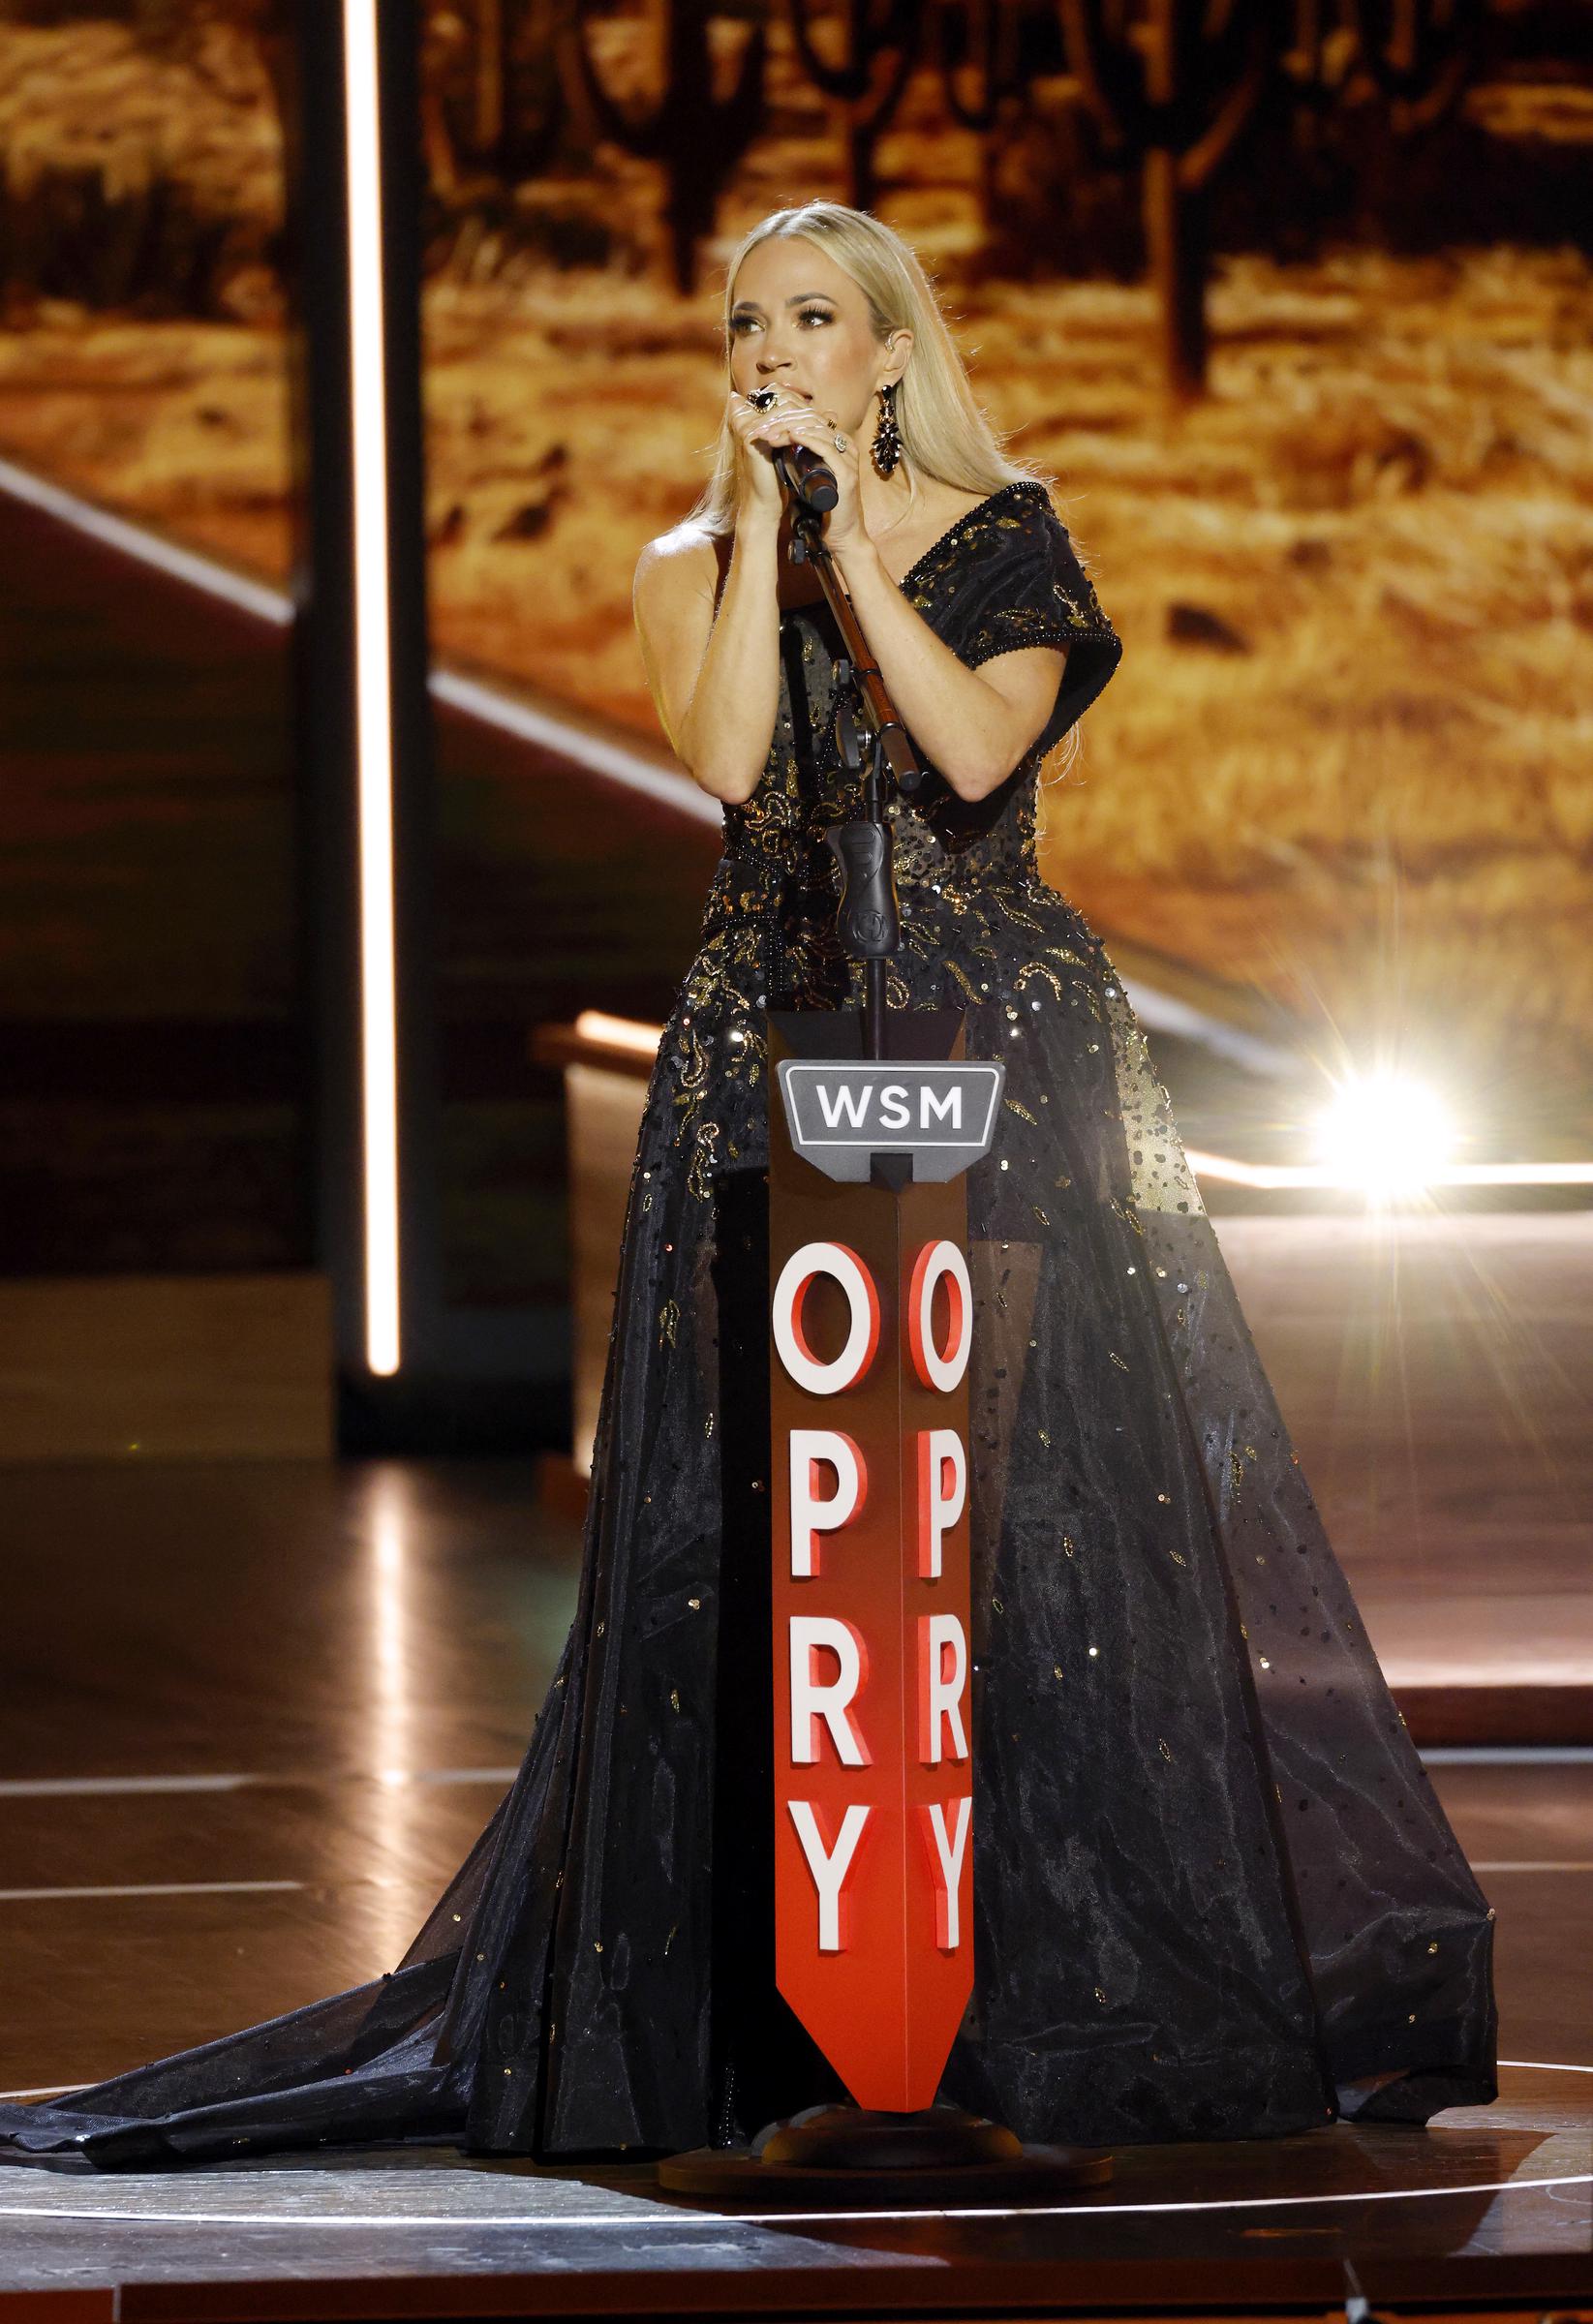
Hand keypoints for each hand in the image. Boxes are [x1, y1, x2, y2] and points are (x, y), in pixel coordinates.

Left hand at [730, 388, 867, 551]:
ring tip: (768, 433)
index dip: (786, 418)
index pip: (812, 421)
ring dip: (790, 429)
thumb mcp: (808, 476)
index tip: (762, 423)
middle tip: (761, 426)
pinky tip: (792, 435)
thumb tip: (777, 444)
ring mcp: (849, 460)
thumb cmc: (822, 507)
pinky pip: (826, 449)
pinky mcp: (847, 474)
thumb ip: (800, 459)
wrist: (841, 534)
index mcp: (839, 445)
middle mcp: (846, 447)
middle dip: (784, 421)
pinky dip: (808, 439)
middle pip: (814, 422)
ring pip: (818, 432)